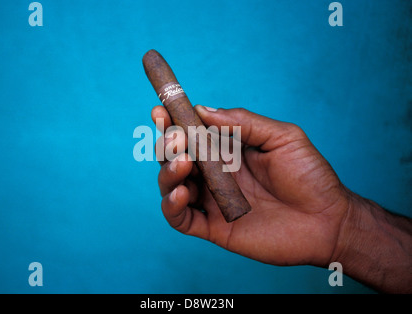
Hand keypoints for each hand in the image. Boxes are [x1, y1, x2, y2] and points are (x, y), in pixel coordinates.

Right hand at [152, 105, 350, 266]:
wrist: (328, 220)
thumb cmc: (309, 175)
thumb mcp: (281, 137)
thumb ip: (242, 123)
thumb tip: (203, 110)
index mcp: (227, 151)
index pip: (191, 134)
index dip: (172, 122)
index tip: (160, 110)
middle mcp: (214, 174)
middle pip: (174, 158)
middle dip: (167, 145)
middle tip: (177, 139)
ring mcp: (212, 201)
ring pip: (171, 186)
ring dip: (168, 173)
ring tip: (184, 164)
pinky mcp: (213, 227)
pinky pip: (181, 219)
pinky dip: (172, 206)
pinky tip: (182, 193)